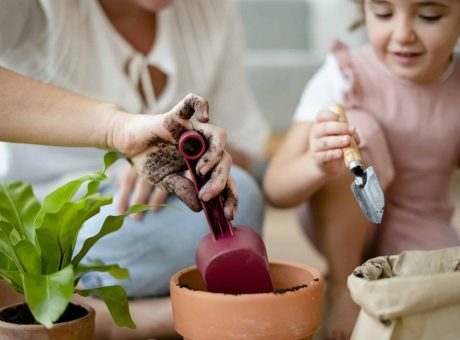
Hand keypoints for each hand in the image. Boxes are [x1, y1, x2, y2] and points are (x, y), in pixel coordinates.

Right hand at [109, 93, 236, 218]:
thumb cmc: (149, 160)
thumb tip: (201, 207)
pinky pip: (192, 103)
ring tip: (201, 170)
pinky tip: (204, 117)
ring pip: (219, 135)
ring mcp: (192, 131)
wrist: (127, 144)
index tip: (229, 214)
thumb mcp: (166, 181)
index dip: (230, 196)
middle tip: (206, 196)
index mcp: (204, 163)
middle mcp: (203, 146)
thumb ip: (184, 190)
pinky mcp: (176, 117)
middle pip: (226, 159)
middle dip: (220, 180)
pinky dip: (201, 105)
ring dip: (215, 155)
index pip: (225, 179)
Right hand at [309, 109, 360, 176]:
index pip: (322, 115)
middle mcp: (315, 134)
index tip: (343, 119)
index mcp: (321, 124)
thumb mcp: (342, 135)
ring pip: (324, 142)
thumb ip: (347, 131)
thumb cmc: (336, 145)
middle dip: (339, 127)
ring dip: (337, 140)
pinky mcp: (317, 159)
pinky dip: (333, 153)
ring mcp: (315, 147)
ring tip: (347, 140)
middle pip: (324, 128)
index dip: (332, 116)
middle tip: (352, 130)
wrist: (329, 164)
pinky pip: (324, 155)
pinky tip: (341, 153)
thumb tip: (353, 131)